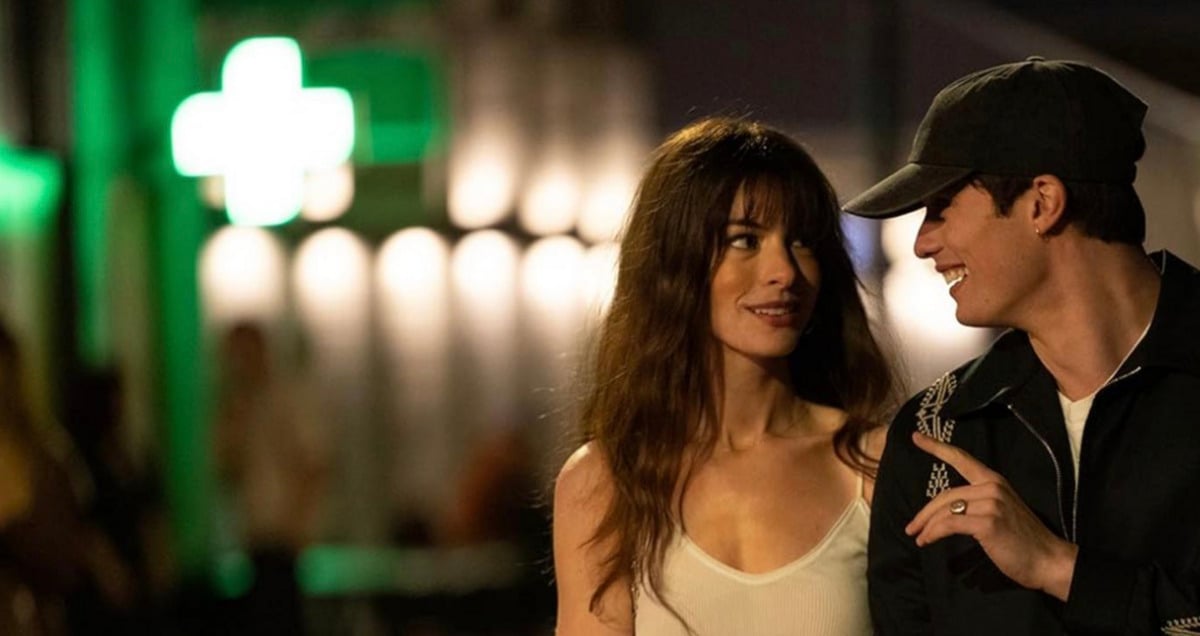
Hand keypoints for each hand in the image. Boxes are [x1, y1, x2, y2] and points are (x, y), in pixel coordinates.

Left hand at [905, 432, 1078, 600]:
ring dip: (927, 526)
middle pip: (945, 494)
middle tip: (911, 528)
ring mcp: (991, 504)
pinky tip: (928, 541)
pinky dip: (934, 533)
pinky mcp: (987, 523)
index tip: (916, 436)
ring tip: (919, 538)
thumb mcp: (1001, 513)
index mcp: (994, 481)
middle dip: (924, 513)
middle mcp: (992, 487)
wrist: (1048, 561)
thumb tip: (947, 512)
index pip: (962, 459)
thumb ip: (978, 504)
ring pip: (945, 510)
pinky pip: (949, 524)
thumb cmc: (1023, 541)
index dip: (937, 447)